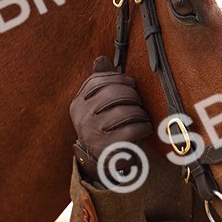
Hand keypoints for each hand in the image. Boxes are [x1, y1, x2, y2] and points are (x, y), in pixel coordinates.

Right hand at [70, 56, 152, 183]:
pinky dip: (144, 127)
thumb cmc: (104, 127)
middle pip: (114, 93)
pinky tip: (144, 129)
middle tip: (138, 102)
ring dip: (140, 112)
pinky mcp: (108, 147)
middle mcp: (82, 117)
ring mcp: (93, 133)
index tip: (131, 84)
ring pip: (126, 111)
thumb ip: (100, 82)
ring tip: (142, 117)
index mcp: (77, 104)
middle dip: (133, 95)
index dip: (119, 78)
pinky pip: (133, 129)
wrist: (102, 162)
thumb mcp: (98, 105)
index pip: (98, 80)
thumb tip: (101, 59)